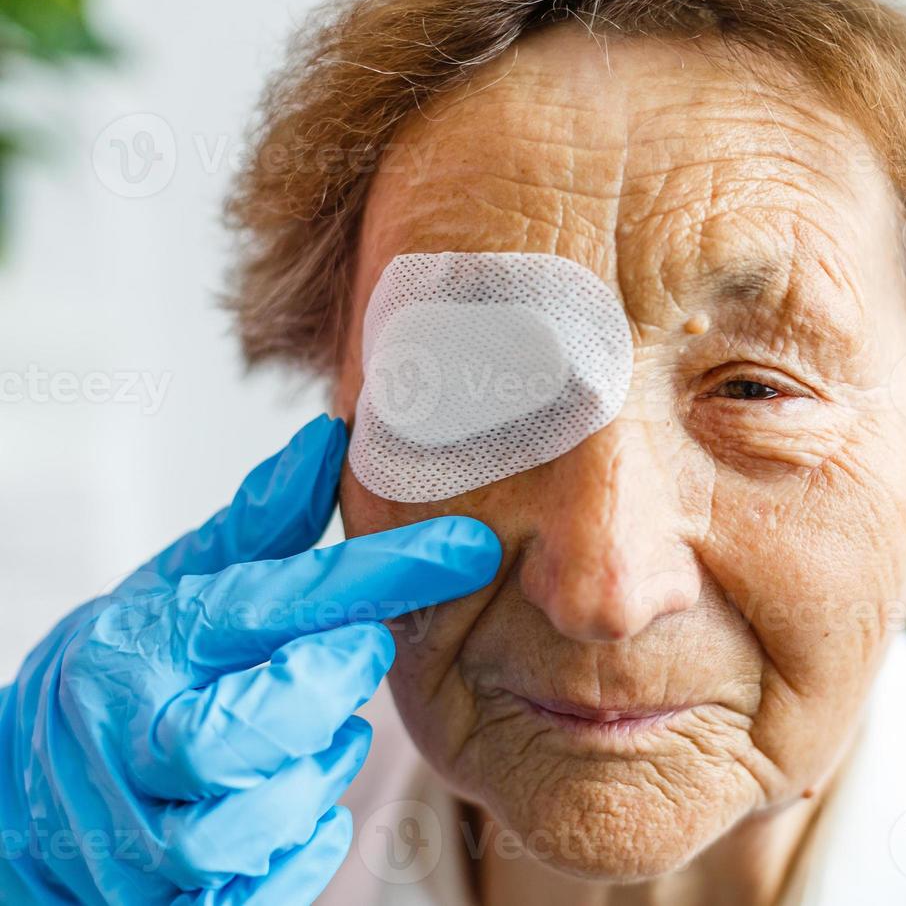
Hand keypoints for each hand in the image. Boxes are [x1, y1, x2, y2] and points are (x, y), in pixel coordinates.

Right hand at [0, 416, 500, 903]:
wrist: (19, 787)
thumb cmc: (126, 671)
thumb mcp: (176, 586)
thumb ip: (259, 527)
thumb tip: (330, 440)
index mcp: (137, 646)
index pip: (267, 605)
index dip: (379, 576)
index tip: (467, 550)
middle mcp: (119, 742)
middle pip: (232, 739)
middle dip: (322, 696)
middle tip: (359, 659)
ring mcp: (124, 833)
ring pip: (234, 830)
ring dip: (309, 784)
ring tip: (328, 741)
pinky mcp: (148, 900)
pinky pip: (239, 897)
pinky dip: (294, 857)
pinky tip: (307, 814)